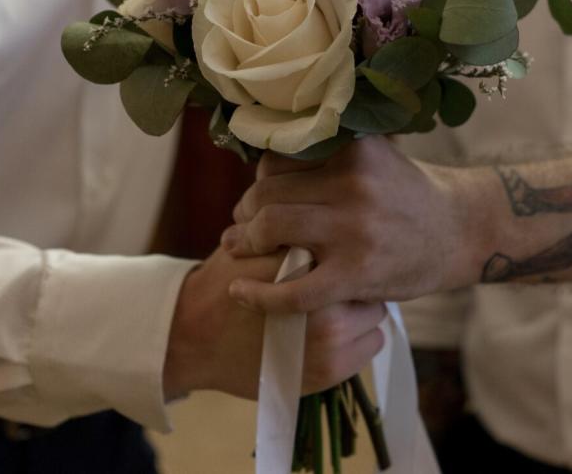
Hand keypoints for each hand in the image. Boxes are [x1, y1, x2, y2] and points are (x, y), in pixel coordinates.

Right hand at [163, 247, 385, 399]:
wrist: (194, 337)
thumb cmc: (225, 280)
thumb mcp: (258, 241)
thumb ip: (297, 226)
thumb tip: (337, 201)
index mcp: (305, 262)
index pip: (353, 242)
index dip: (347, 245)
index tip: (341, 247)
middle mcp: (322, 302)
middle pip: (370, 277)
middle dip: (357, 274)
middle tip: (342, 274)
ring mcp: (329, 340)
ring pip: (376, 310)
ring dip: (361, 306)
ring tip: (338, 303)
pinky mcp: (332, 370)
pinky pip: (372, 342)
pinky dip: (361, 336)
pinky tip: (339, 331)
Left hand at [220, 136, 488, 312]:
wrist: (462, 230)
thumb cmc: (408, 194)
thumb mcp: (375, 154)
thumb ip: (329, 151)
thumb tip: (265, 157)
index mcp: (352, 149)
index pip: (278, 158)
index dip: (260, 179)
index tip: (258, 195)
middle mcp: (352, 183)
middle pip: (268, 193)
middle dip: (246, 211)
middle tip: (241, 226)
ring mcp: (354, 229)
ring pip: (271, 229)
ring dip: (245, 241)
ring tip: (239, 248)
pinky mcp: (357, 273)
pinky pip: (294, 289)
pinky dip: (259, 295)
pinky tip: (239, 293)